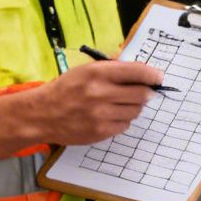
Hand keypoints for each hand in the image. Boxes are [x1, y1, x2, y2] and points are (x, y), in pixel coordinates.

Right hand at [19, 59, 166, 145]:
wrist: (42, 114)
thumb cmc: (65, 89)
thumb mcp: (85, 70)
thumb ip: (112, 69)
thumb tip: (141, 70)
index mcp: (98, 72)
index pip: (137, 71)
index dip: (152, 75)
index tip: (158, 78)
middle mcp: (101, 93)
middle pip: (142, 94)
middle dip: (147, 93)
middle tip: (144, 92)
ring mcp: (101, 114)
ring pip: (136, 111)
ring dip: (133, 107)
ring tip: (119, 104)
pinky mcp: (101, 131)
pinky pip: (125, 125)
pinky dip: (122, 120)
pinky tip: (109, 115)